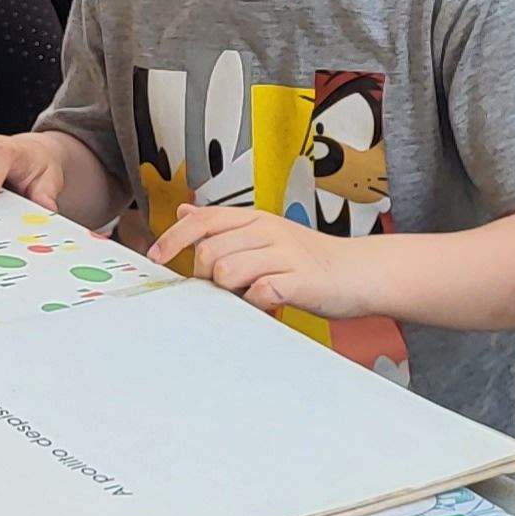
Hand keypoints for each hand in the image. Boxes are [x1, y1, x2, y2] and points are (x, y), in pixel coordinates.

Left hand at [146, 206, 383, 319]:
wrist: (358, 272)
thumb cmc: (309, 258)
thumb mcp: (265, 232)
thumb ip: (225, 225)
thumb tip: (184, 211)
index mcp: (255, 219)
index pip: (202, 220)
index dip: (173, 239)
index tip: (156, 257)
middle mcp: (268, 231)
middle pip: (208, 253)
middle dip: (206, 277)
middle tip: (226, 288)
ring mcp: (284, 255)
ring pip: (227, 273)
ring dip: (230, 292)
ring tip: (250, 295)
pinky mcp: (299, 280)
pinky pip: (258, 294)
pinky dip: (256, 304)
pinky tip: (269, 303)